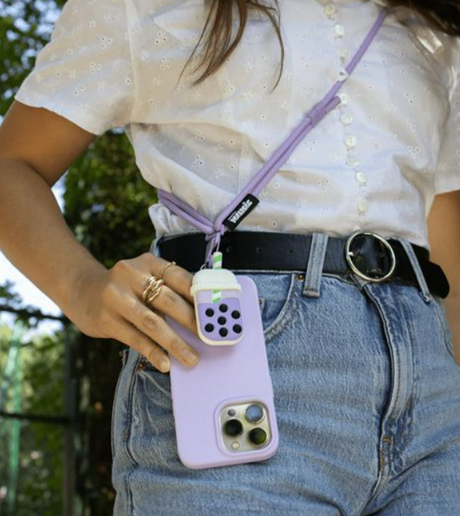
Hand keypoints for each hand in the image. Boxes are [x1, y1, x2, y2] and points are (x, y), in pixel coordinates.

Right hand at [67, 253, 199, 372]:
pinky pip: (135, 338)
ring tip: (191, 358)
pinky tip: (166, 363)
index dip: (198, 295)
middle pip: (168, 300)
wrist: (82, 291)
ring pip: (152, 322)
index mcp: (148, 262)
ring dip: (175, 343)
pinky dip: (153, 352)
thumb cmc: (126, 288)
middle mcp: (131, 275)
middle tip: (208, 339)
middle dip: (191, 322)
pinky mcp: (105, 318)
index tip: (215, 312)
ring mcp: (116, 296)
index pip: (179, 276)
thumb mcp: (145, 278)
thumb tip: (201, 316)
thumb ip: (168, 291)